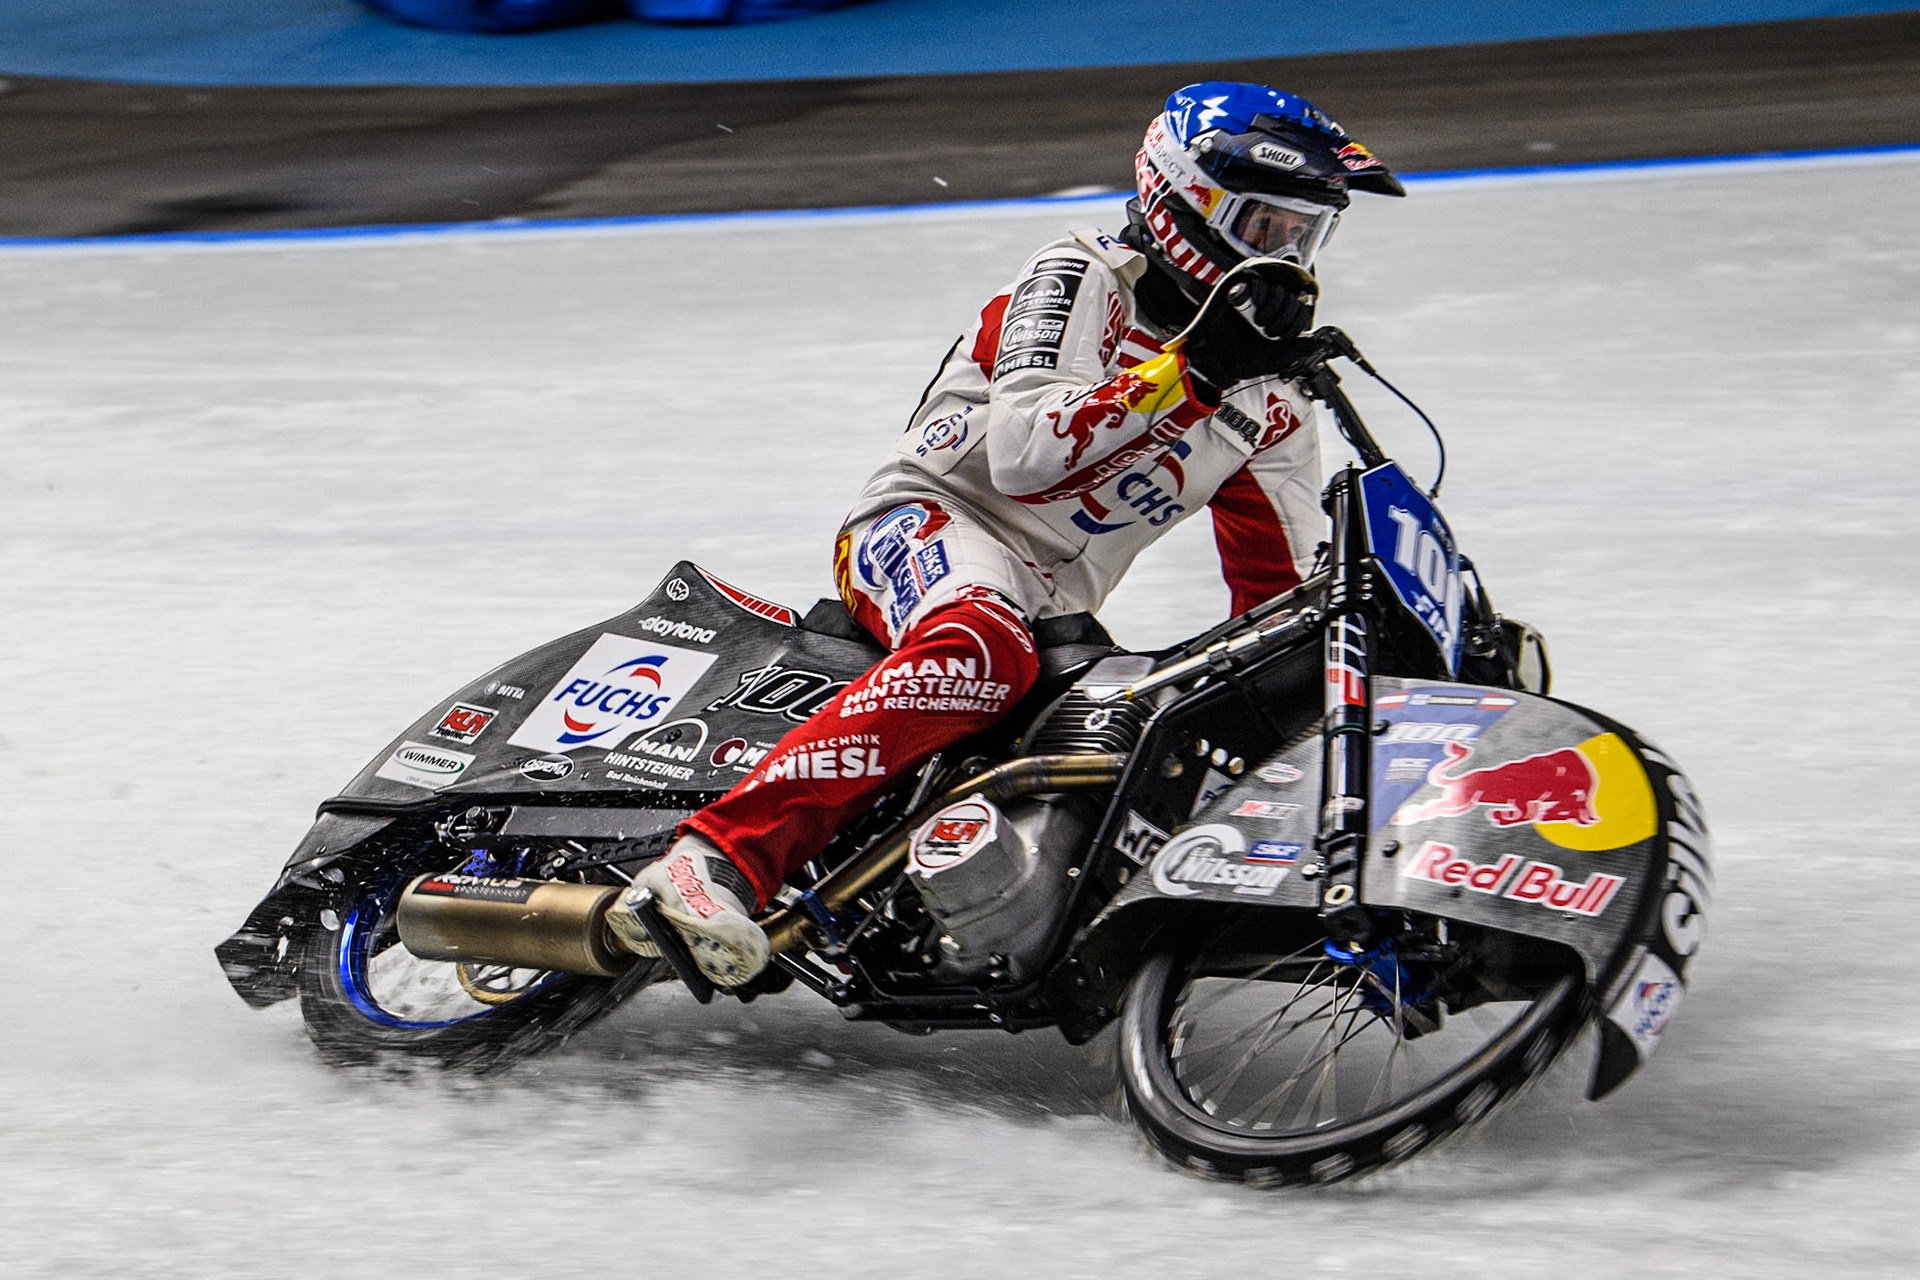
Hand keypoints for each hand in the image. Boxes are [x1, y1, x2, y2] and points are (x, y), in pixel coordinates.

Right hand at [1173, 258, 1319, 391]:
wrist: (1212, 358)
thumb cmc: (1240, 361)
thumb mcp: (1274, 359)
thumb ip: (1296, 351)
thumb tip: (1317, 342)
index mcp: (1278, 324)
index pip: (1299, 312)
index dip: (1297, 322)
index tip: (1283, 336)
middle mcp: (1269, 309)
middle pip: (1291, 300)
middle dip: (1285, 317)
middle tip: (1270, 331)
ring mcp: (1254, 299)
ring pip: (1278, 291)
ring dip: (1274, 307)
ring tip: (1260, 322)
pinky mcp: (1240, 290)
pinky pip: (1259, 284)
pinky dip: (1261, 296)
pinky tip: (1254, 312)